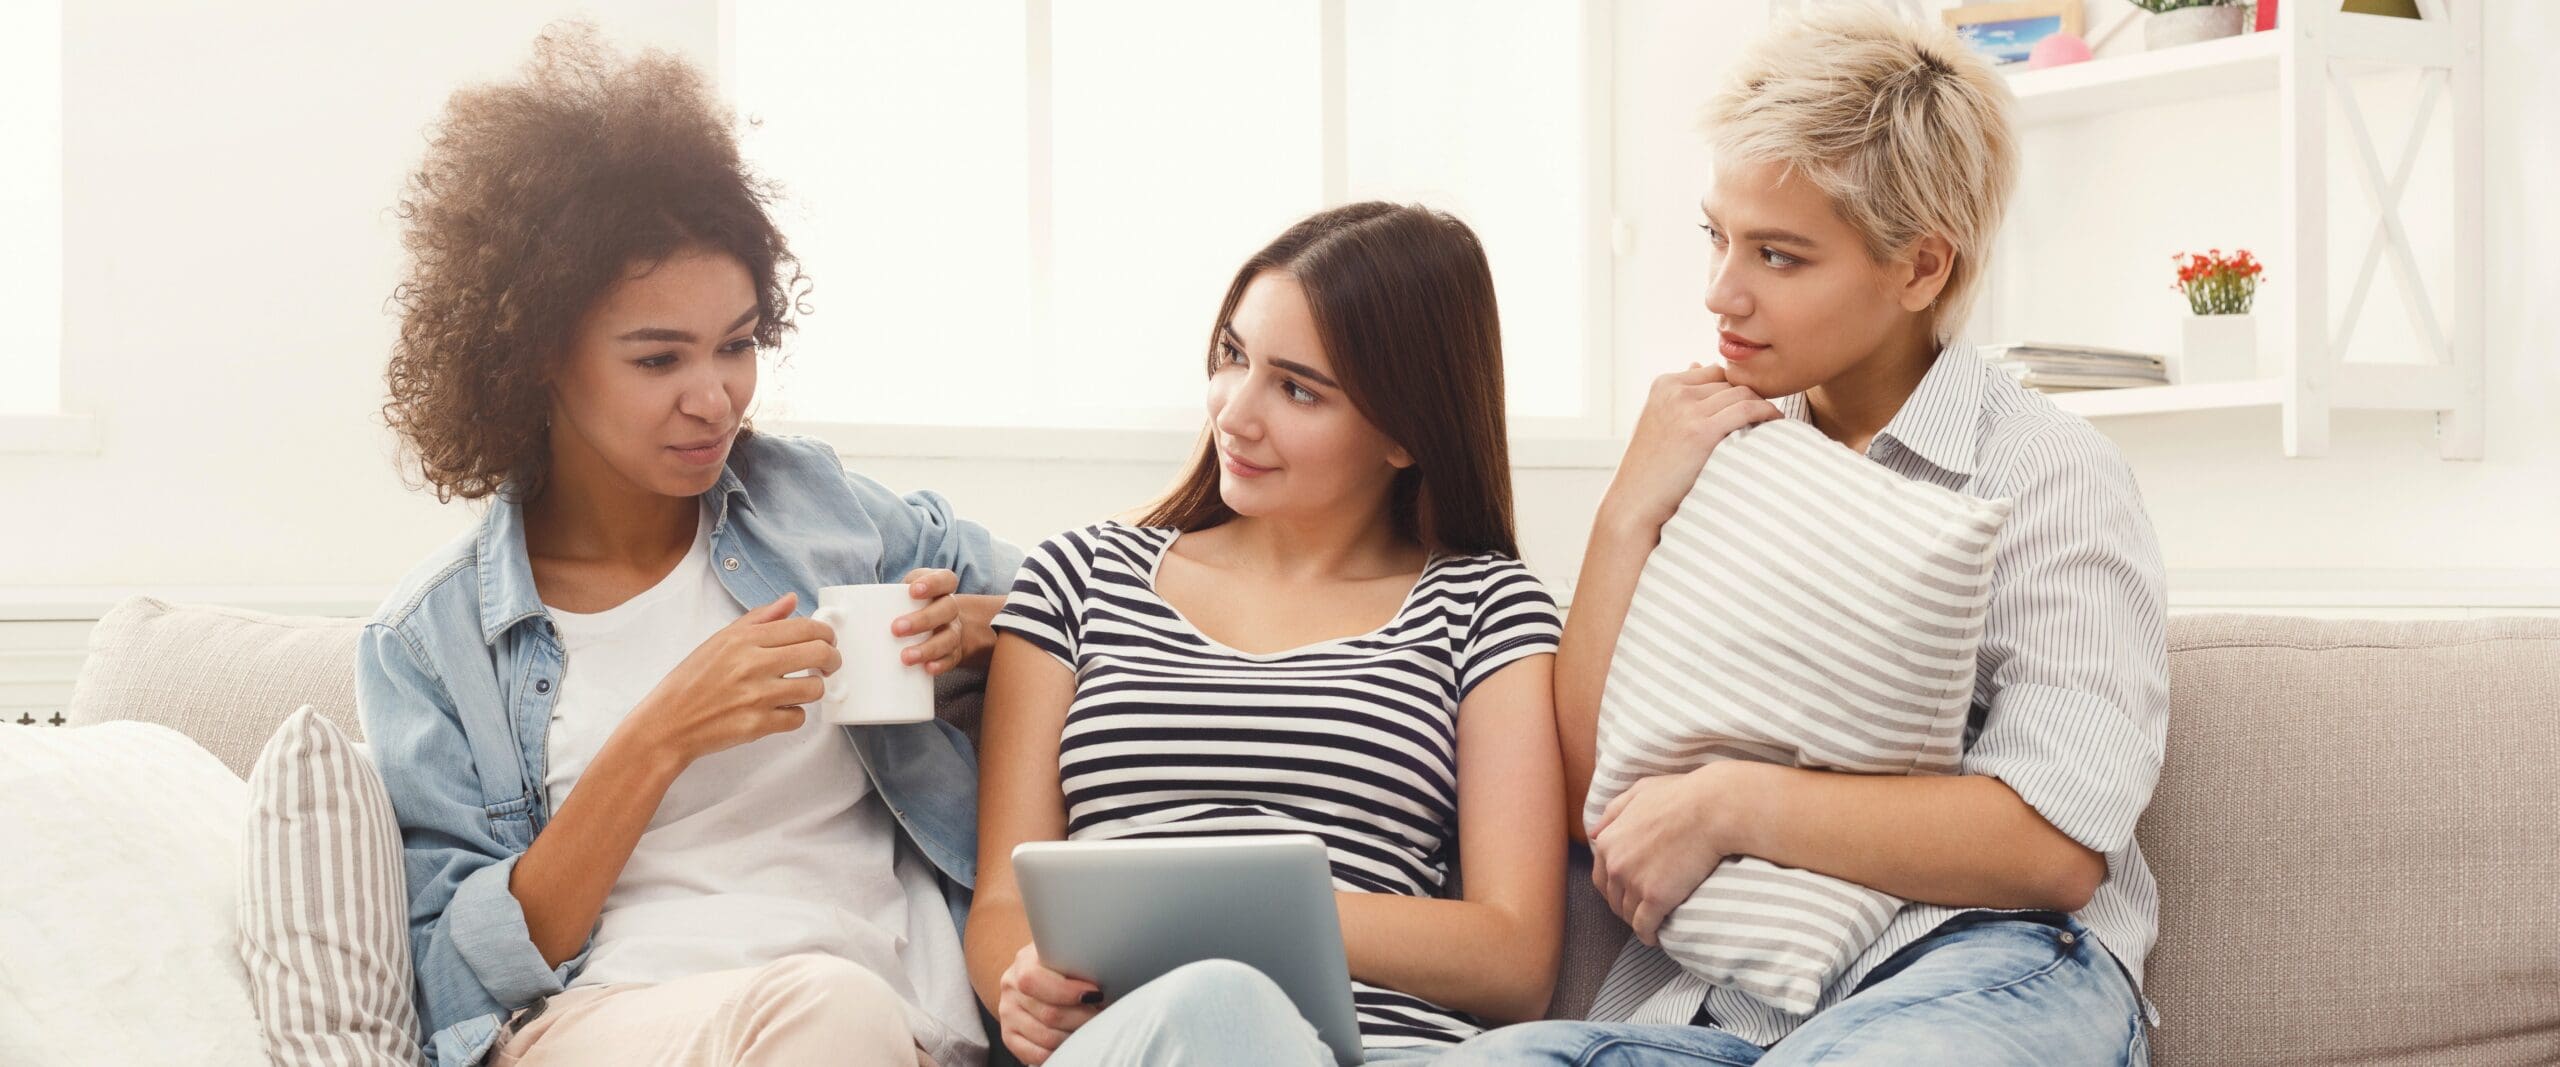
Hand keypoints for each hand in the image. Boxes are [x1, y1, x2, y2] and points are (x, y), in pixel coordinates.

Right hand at [622, 593, 839, 766]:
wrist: (668, 722)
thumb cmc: (692, 682)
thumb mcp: (719, 640)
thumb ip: (759, 619)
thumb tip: (791, 601)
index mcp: (743, 639)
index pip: (805, 627)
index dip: (826, 633)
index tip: (828, 640)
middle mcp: (752, 664)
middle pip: (819, 654)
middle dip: (833, 659)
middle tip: (828, 664)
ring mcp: (757, 696)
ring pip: (814, 688)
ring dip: (813, 689)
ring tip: (800, 688)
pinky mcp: (759, 724)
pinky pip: (798, 718)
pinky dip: (793, 715)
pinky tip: (779, 710)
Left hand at [891, 569, 996, 675]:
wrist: (937, 627)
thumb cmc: (912, 607)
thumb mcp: (905, 595)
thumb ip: (891, 595)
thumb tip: (857, 606)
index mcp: (940, 590)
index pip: (945, 580)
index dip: (932, 583)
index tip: (912, 591)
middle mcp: (950, 609)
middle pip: (946, 609)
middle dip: (922, 619)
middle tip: (897, 628)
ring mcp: (955, 632)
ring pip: (948, 638)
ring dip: (928, 648)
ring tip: (906, 657)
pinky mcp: (954, 653)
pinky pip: (952, 659)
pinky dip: (940, 664)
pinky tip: (928, 669)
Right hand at [997, 941, 1101, 1064]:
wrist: (1039, 976)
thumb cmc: (1064, 963)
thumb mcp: (1069, 953)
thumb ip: (1081, 960)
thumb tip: (1112, 977)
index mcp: (1024, 962)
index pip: (1035, 980)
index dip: (1068, 991)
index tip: (1096, 994)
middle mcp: (1011, 988)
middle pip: (1049, 1014)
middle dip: (1084, 1018)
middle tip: (1105, 1016)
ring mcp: (1008, 1014)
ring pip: (1046, 1038)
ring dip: (1077, 1036)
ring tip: (1095, 1028)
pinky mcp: (1010, 1036)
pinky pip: (1037, 1055)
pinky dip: (1061, 1052)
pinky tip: (1076, 1042)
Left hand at [1590, 765, 1732, 946]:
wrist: (1712, 809)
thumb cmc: (1681, 796)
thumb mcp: (1639, 792)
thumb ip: (1613, 811)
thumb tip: (1593, 832)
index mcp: (1609, 841)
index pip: (1601, 877)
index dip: (1615, 889)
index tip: (1629, 894)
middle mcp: (1615, 864)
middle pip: (1613, 899)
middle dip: (1625, 907)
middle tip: (1641, 911)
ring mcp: (1634, 882)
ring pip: (1628, 915)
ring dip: (1638, 922)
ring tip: (1652, 924)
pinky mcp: (1656, 898)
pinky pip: (1645, 926)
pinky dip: (1649, 935)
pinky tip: (1656, 938)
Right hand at [1600, 365, 1780, 536]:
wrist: (1637, 500)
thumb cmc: (1650, 466)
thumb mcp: (1657, 419)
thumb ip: (1678, 393)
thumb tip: (1698, 364)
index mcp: (1664, 384)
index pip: (1714, 372)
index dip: (1733, 389)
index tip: (1748, 403)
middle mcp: (1674, 391)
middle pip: (1729, 383)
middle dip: (1749, 397)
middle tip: (1766, 414)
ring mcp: (1687, 409)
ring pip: (1742, 393)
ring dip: (1762, 404)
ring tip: (1773, 419)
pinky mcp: (1702, 431)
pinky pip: (1747, 409)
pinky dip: (1767, 412)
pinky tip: (1776, 422)